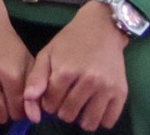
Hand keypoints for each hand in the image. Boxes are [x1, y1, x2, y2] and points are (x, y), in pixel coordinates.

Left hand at [24, 1, 130, 128]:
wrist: (102, 29)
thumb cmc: (70, 41)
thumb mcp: (47, 53)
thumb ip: (36, 77)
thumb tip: (28, 99)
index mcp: (66, 71)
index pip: (51, 104)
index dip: (48, 103)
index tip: (51, 97)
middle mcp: (88, 81)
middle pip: (69, 114)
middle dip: (62, 111)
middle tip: (65, 101)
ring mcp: (106, 88)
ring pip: (89, 122)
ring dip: (80, 118)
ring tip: (79, 107)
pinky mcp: (121, 93)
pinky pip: (109, 121)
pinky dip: (100, 120)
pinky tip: (93, 108)